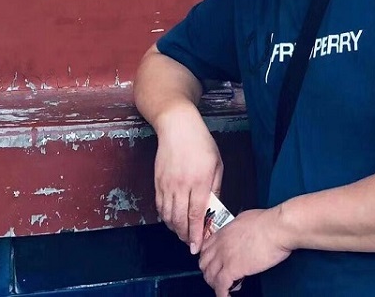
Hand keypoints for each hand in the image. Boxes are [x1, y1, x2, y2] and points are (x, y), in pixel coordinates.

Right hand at [154, 102, 222, 253]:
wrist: (178, 127)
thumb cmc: (201, 142)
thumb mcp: (216, 163)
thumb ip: (216, 187)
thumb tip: (214, 207)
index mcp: (200, 181)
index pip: (196, 215)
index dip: (196, 234)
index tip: (196, 246)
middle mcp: (182, 185)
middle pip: (180, 219)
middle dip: (185, 235)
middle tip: (190, 242)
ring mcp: (167, 184)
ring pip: (168, 216)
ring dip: (175, 228)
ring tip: (182, 233)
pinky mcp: (158, 182)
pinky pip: (160, 206)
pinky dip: (165, 217)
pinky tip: (172, 219)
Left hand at [199, 208, 291, 295]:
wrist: (276, 228)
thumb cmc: (267, 222)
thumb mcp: (245, 218)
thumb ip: (236, 229)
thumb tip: (238, 233)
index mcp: (224, 232)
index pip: (205, 248)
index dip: (208, 258)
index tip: (212, 263)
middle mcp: (221, 244)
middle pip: (204, 263)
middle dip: (209, 272)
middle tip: (217, 276)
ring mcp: (225, 257)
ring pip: (210, 276)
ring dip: (215, 284)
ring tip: (224, 287)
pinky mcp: (234, 269)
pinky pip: (221, 286)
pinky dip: (222, 294)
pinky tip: (227, 296)